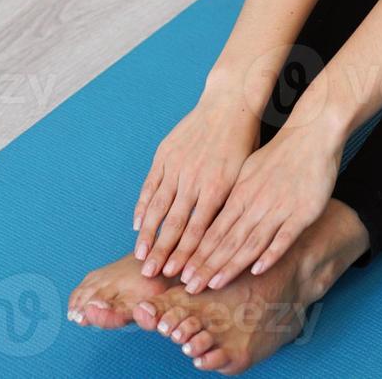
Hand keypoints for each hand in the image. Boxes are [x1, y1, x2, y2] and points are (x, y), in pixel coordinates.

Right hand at [132, 92, 260, 278]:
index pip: (198, 230)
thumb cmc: (243, 142)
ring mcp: (176, 166)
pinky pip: (150, 185)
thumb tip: (220, 239)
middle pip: (175, 223)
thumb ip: (229, 205)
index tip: (177, 277)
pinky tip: (137, 225)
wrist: (229, 104)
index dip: (186, 255)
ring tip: (140, 256)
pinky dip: (142, 206)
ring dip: (148, 234)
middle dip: (163, 253)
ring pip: (158, 207)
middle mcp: (194, 179)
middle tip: (151, 275)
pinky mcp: (164, 155)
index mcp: (217, 187)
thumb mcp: (243, 175)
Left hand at [178, 118, 343, 293]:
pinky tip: (257, 270)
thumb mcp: (248, 172)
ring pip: (250, 241)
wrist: (312, 135)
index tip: (181, 273)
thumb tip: (211, 218)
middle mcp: (254, 202)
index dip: (196, 253)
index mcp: (239, 193)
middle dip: (206, 265)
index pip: (212, 229)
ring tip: (214, 284)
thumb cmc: (279, 154)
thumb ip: (232, 197)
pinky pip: (284, 237)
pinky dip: (270, 254)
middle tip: (189, 287)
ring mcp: (278, 207)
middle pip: (226, 239)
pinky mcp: (302, 212)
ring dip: (231, 265)